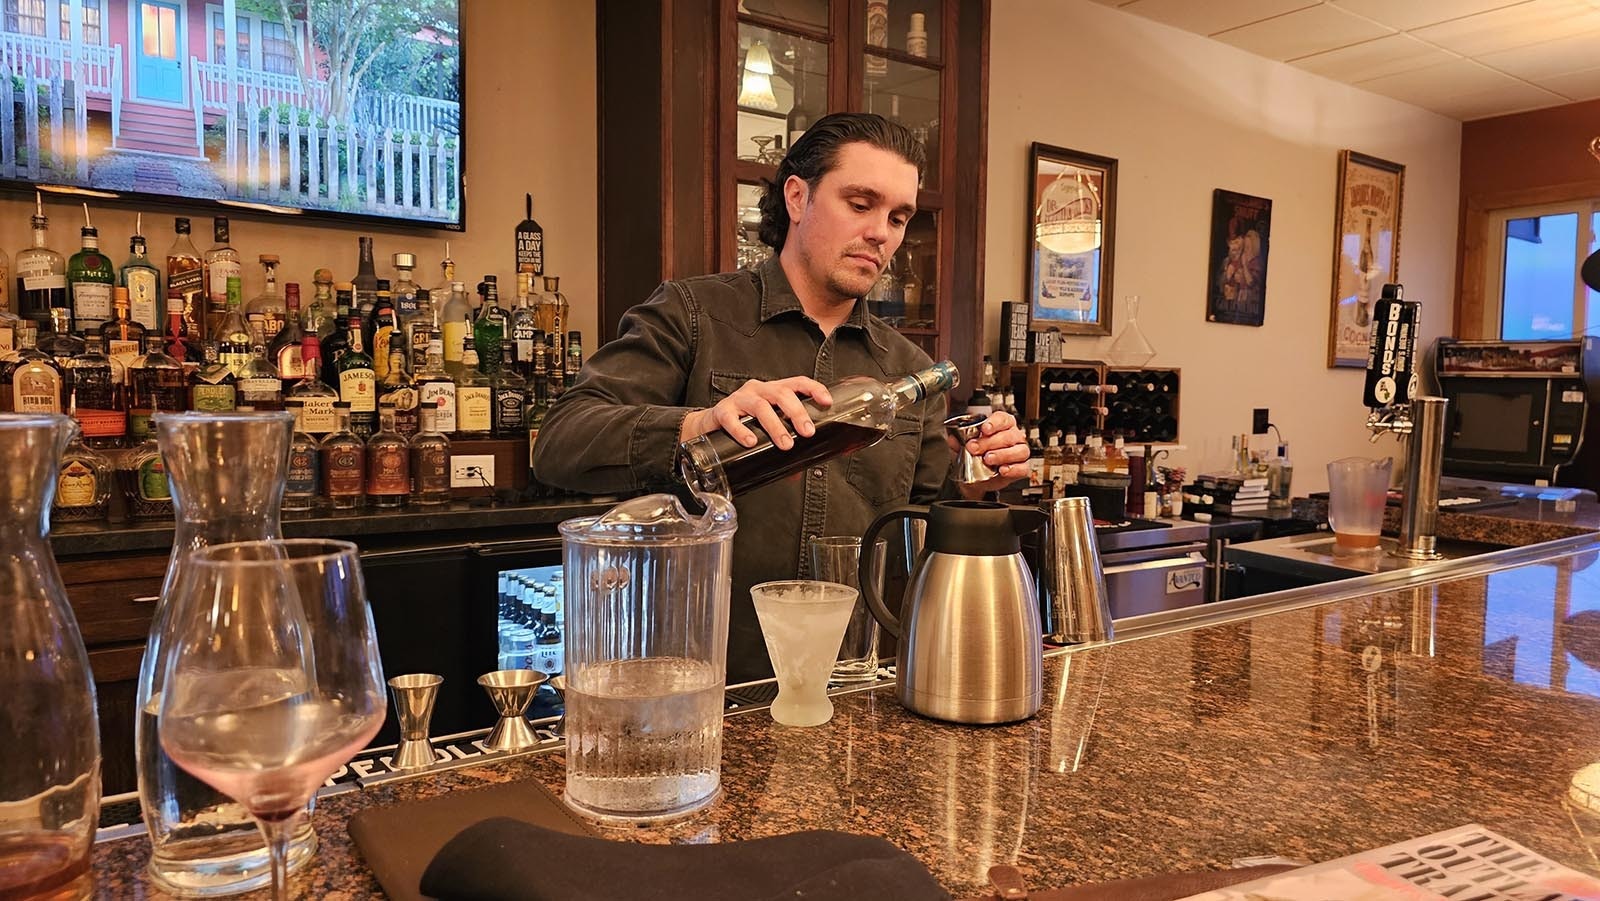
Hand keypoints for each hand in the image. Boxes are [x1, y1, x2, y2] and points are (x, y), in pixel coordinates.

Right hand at [679, 376, 833, 448]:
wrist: (708, 427)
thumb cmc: (742, 424)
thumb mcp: (765, 428)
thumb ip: (783, 444)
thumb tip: (799, 470)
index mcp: (772, 390)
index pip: (797, 382)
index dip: (814, 389)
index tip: (826, 402)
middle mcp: (758, 390)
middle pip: (781, 393)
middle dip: (797, 412)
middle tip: (807, 432)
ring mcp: (739, 399)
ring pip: (760, 406)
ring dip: (776, 425)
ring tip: (785, 443)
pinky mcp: (722, 411)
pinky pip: (732, 419)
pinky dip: (741, 430)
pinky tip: (750, 441)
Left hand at [953, 411, 1029, 498]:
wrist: (976, 479)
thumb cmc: (975, 457)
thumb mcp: (963, 447)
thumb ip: (958, 442)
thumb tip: (952, 438)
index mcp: (1001, 425)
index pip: (1003, 418)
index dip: (994, 422)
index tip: (984, 429)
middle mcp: (1013, 437)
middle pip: (1009, 435)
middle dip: (990, 442)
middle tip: (975, 448)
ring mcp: (1019, 452)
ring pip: (1019, 450)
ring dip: (1002, 455)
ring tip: (988, 459)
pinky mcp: (1021, 468)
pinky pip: (1023, 468)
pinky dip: (1013, 469)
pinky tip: (1002, 470)